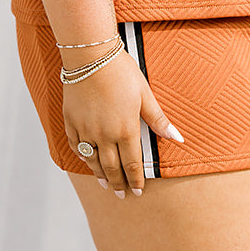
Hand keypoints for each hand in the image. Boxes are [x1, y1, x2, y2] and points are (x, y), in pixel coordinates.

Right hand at [63, 49, 183, 197]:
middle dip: (118, 183)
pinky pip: (76, 145)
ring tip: (106, 184)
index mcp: (125, 129)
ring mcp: (86, 129)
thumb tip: (178, 138)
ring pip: (93, 160)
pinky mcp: (71, 121)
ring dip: (100, 174)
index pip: (132, 164)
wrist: (90, 56)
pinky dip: (82, 156)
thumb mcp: (144, 94)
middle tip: (121, 195)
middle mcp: (104, 135)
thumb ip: (158, 120)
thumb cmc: (121, 71)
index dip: (136, 180)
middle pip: (112, 167)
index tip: (138, 192)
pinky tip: (87, 160)